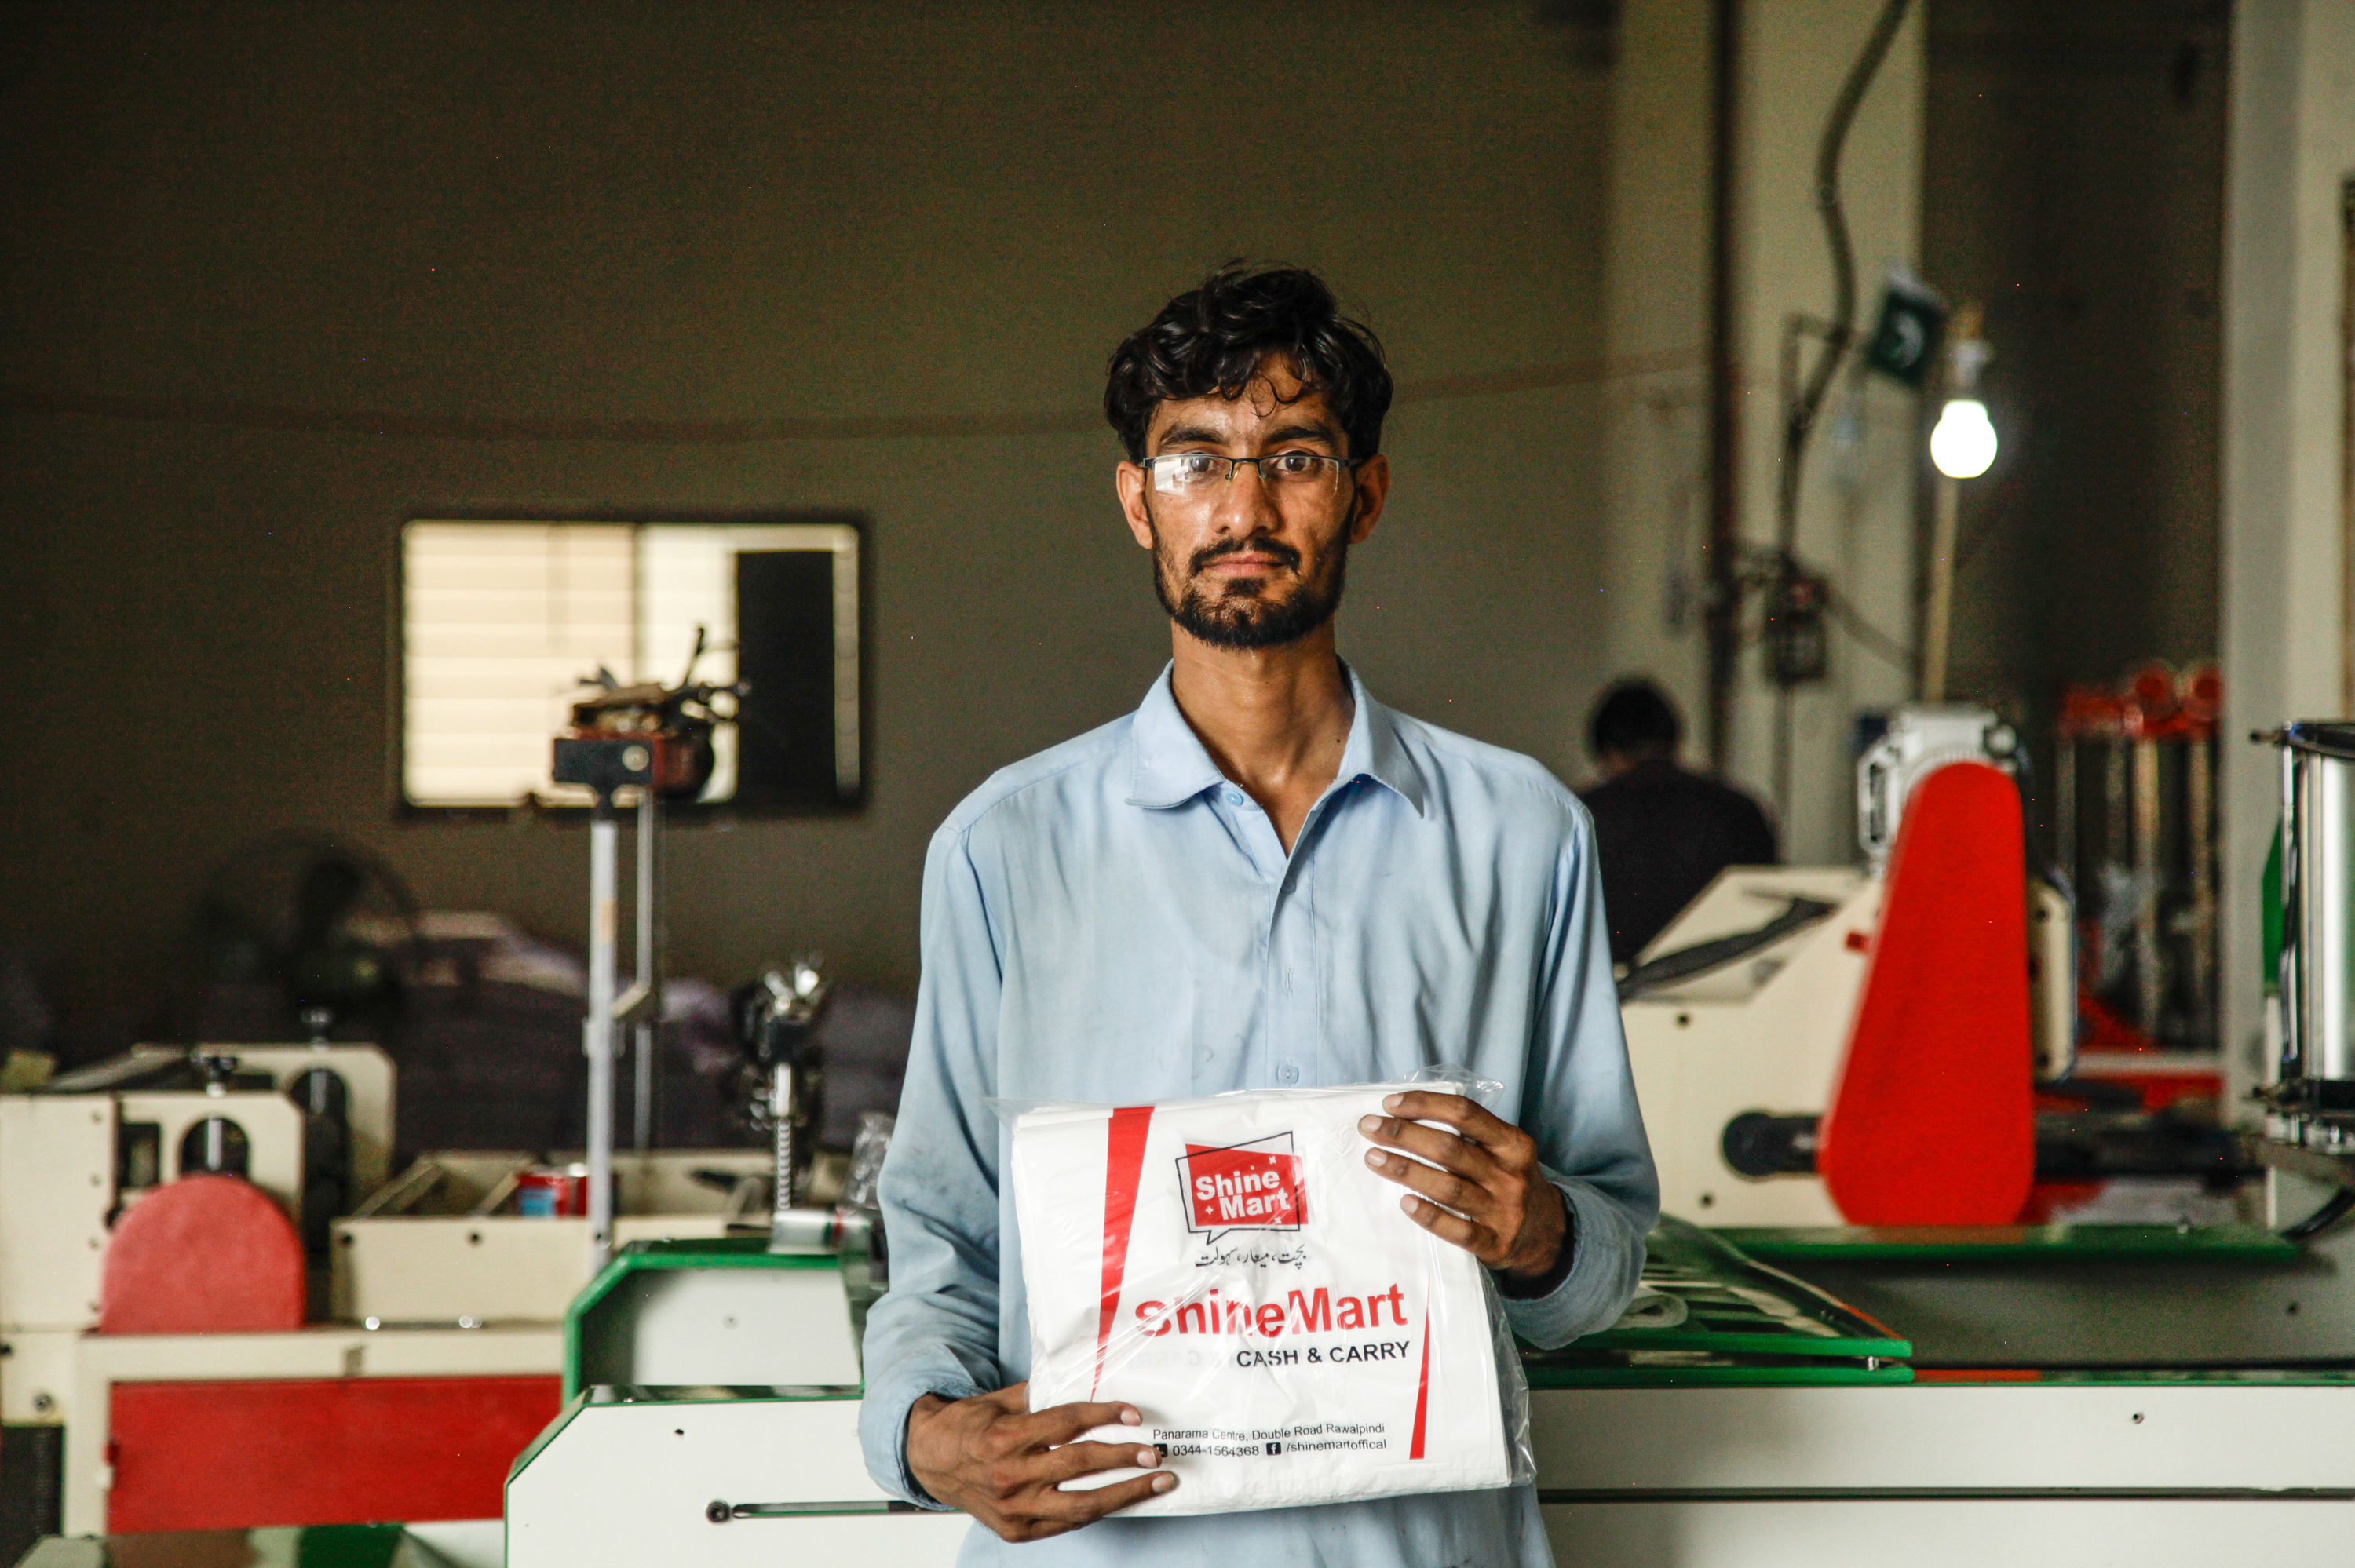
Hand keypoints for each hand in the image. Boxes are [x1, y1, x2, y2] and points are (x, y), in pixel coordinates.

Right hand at [905, 1383, 1175, 1541]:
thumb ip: (1039, 1395)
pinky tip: (1122, 1499)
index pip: (1066, 1424)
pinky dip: (1097, 1510)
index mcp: (1005, 1438)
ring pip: (1081, 1504)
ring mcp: (1014, 1508)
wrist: (930, 1462)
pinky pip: (1066, 1522)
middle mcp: (1010, 1475)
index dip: (1103, 1417)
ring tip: (1156, 1483)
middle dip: (1122, 1458)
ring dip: (1124, 1493)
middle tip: (1153, 1452)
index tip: (1132, 1414)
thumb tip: (1083, 1379)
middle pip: (1079, 1464)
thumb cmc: (968, 1427)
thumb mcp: (999, 1402)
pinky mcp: (1017, 1530)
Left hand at [1359, 1091, 1567, 1284]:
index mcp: (1513, 1144)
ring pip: (1449, 1188)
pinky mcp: (1495, 1244)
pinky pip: (1458, 1230)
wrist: (1546, 1235)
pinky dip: (1430, 1216)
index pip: (1465, 1113)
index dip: (1424, 1104)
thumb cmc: (1508, 1182)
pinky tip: (1405, 1203)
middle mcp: (1510, 1175)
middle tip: (1369, 1127)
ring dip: (1407, 1171)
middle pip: (1450, 1149)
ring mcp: (1504, 1211)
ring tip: (1374, 1159)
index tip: (1390, 1104)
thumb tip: (1406, 1115)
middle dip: (1404, 1134)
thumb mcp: (1504, 1151)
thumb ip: (1470, 1135)